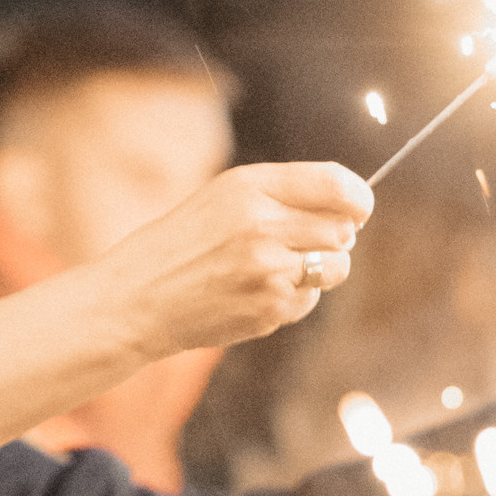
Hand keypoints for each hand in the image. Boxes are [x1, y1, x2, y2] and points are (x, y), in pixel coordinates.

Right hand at [97, 160, 374, 360]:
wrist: (136, 298)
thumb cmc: (182, 242)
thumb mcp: (223, 196)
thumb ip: (282, 194)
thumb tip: (350, 209)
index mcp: (250, 187)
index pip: (338, 186)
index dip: (359, 199)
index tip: (358, 209)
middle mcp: (262, 226)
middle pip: (343, 230)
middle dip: (335, 237)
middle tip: (301, 243)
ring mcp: (267, 271)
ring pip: (337, 268)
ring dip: (322, 269)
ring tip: (280, 268)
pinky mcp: (267, 309)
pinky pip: (309, 300)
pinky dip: (293, 297)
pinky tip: (254, 292)